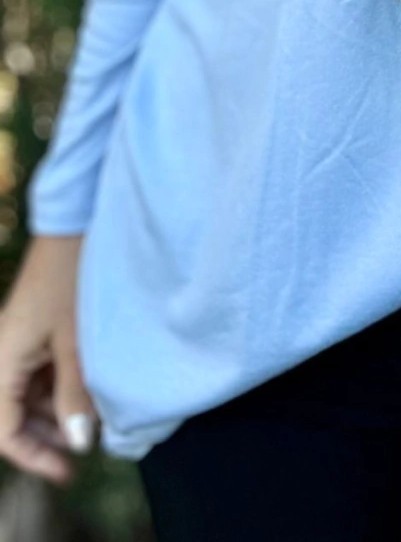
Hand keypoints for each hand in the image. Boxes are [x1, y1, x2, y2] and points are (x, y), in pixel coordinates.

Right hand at [0, 235, 96, 481]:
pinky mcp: (39, 325)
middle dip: (47, 436)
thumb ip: (75, 395)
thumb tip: (78, 443)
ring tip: (98, 419)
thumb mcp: (78, 342)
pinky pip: (42, 368)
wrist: (77, 221)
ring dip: (57, 410)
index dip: (34, 455)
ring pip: (30, 392)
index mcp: (1, 360)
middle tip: (86, 448)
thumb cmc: (75, 277)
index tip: (68, 471)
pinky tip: (92, 388)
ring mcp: (21, 338)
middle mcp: (4, 352)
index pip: (3, 430)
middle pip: (14, 414)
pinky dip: (63, 384)